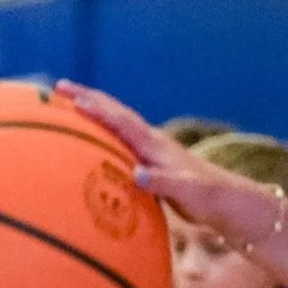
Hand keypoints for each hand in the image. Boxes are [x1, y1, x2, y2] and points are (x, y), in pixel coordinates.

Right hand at [55, 82, 257, 235]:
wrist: (228, 201)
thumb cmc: (208, 197)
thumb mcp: (187, 192)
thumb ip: (162, 182)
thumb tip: (135, 175)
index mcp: (156, 145)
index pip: (121, 122)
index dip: (97, 111)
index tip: (72, 101)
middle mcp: (151, 141)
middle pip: (115, 113)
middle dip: (88, 98)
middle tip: (59, 87)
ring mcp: (150, 150)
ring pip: (116, 124)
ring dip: (93, 112)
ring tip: (68, 104)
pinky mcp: (149, 162)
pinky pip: (118, 142)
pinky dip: (101, 134)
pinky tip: (90, 139)